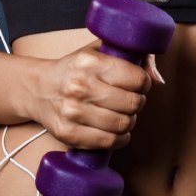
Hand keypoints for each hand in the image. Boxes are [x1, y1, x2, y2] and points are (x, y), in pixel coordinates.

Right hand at [24, 42, 160, 150]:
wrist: (37, 89)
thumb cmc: (74, 70)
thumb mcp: (97, 52)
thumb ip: (131, 58)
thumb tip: (158, 79)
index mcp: (89, 62)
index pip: (136, 78)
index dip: (143, 83)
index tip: (139, 84)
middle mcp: (80, 86)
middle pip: (132, 104)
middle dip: (137, 103)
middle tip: (131, 101)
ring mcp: (72, 111)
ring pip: (122, 124)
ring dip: (129, 122)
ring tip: (123, 115)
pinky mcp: (68, 133)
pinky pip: (107, 142)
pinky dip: (119, 139)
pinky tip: (116, 131)